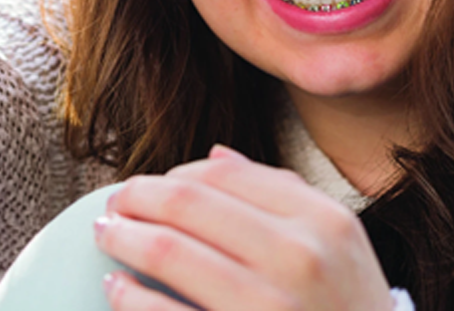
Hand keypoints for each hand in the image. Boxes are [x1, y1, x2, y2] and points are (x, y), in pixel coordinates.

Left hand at [94, 145, 394, 310]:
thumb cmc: (348, 310)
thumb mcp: (338, 244)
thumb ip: (283, 194)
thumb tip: (216, 156)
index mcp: (322, 221)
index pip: (225, 175)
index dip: (175, 176)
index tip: (151, 187)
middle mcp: (299, 258)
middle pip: (189, 205)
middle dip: (137, 198)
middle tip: (112, 205)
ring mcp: (270, 306)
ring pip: (168, 252)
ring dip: (123, 238)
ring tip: (105, 236)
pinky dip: (130, 298)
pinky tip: (116, 289)